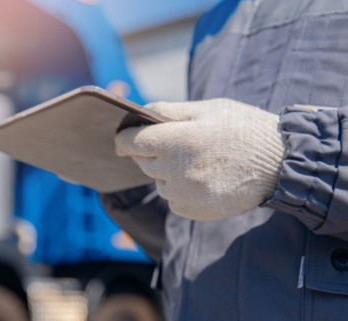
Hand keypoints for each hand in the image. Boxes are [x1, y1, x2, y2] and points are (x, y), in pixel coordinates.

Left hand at [115, 99, 284, 220]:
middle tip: (176, 145)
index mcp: (176, 140)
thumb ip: (169, 111)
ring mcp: (184, 193)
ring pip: (159, 182)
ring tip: (198, 162)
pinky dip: (181, 191)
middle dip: (152, 152)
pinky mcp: (194, 211)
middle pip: (143, 162)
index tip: (123, 138)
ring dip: (168, 173)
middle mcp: (175, 170)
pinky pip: (173, 201)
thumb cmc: (242, 130)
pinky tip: (204, 180)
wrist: (281, 164)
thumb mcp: (208, 109)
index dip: (124, 138)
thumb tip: (138, 113)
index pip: (131, 142)